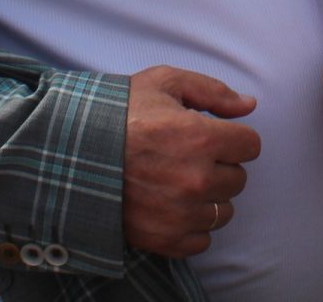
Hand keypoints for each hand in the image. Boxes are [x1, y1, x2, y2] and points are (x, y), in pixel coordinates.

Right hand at [123, 65, 260, 257]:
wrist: (71, 150)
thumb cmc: (118, 112)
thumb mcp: (164, 83)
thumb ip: (213, 91)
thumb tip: (249, 106)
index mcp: (200, 137)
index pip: (251, 145)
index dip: (234, 137)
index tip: (213, 135)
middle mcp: (196, 179)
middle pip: (238, 178)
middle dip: (220, 165)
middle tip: (190, 156)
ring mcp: (180, 213)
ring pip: (224, 210)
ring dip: (208, 197)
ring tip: (178, 180)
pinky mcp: (164, 238)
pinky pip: (202, 239)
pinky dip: (191, 225)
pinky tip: (172, 205)